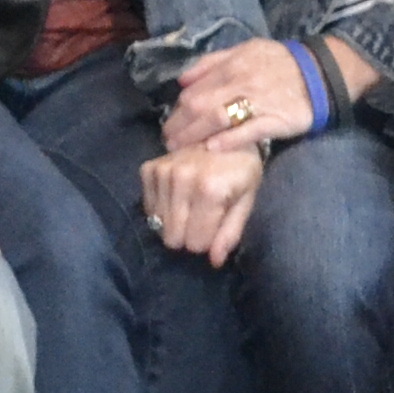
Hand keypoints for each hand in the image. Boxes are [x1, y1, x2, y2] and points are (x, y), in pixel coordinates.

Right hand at [141, 145, 266, 265]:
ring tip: (191, 201)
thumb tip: (214, 261)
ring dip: (175, 220)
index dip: (206, 240)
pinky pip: (148, 207)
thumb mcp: (245, 200)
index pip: (196, 243)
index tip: (215, 224)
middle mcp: (182, 179)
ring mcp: (163, 172)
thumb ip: (230, 232)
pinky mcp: (149, 168)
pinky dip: (162, 207)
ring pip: (159, 224)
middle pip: (173, 237)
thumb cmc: (241, 169)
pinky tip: (176, 194)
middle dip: (188, 234)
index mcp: (210, 189)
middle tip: (202, 215)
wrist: (226, 131)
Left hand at [166, 41, 313, 153]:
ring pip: (218, 118)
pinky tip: (212, 149)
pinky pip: (248, 131)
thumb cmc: (279, 63)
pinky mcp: (275, 119)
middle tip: (167, 141)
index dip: (177, 109)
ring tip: (179, 148)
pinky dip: (228, 140)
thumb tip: (182, 79)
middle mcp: (240, 81)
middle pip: (200, 105)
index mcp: (232, 65)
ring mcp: (257, 101)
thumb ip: (213, 63)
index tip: (170, 123)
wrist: (320, 72)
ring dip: (194, 135)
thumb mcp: (245, 50)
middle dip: (178, 125)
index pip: (194, 89)